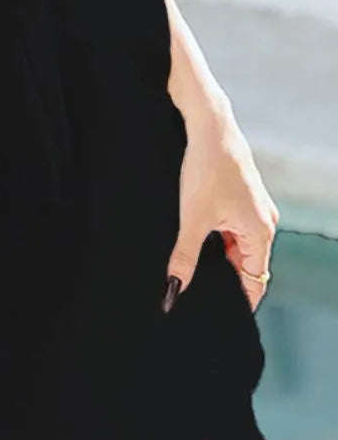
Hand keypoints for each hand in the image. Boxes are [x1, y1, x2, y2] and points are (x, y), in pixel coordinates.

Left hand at [166, 115, 278, 312]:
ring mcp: (255, 209)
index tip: (215, 313)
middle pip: (246, 265)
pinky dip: (216, 236)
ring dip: (217, 255)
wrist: (210, 126)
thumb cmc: (206, 169)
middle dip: (222, 277)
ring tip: (190, 263)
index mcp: (261, 233)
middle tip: (193, 289)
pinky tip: (194, 236)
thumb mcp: (191, 219)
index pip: (255, 282)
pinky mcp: (243, 197)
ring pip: (236, 246)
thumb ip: (184, 259)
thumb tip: (173, 293)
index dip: (236, 300)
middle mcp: (264, 222)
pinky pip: (233, 229)